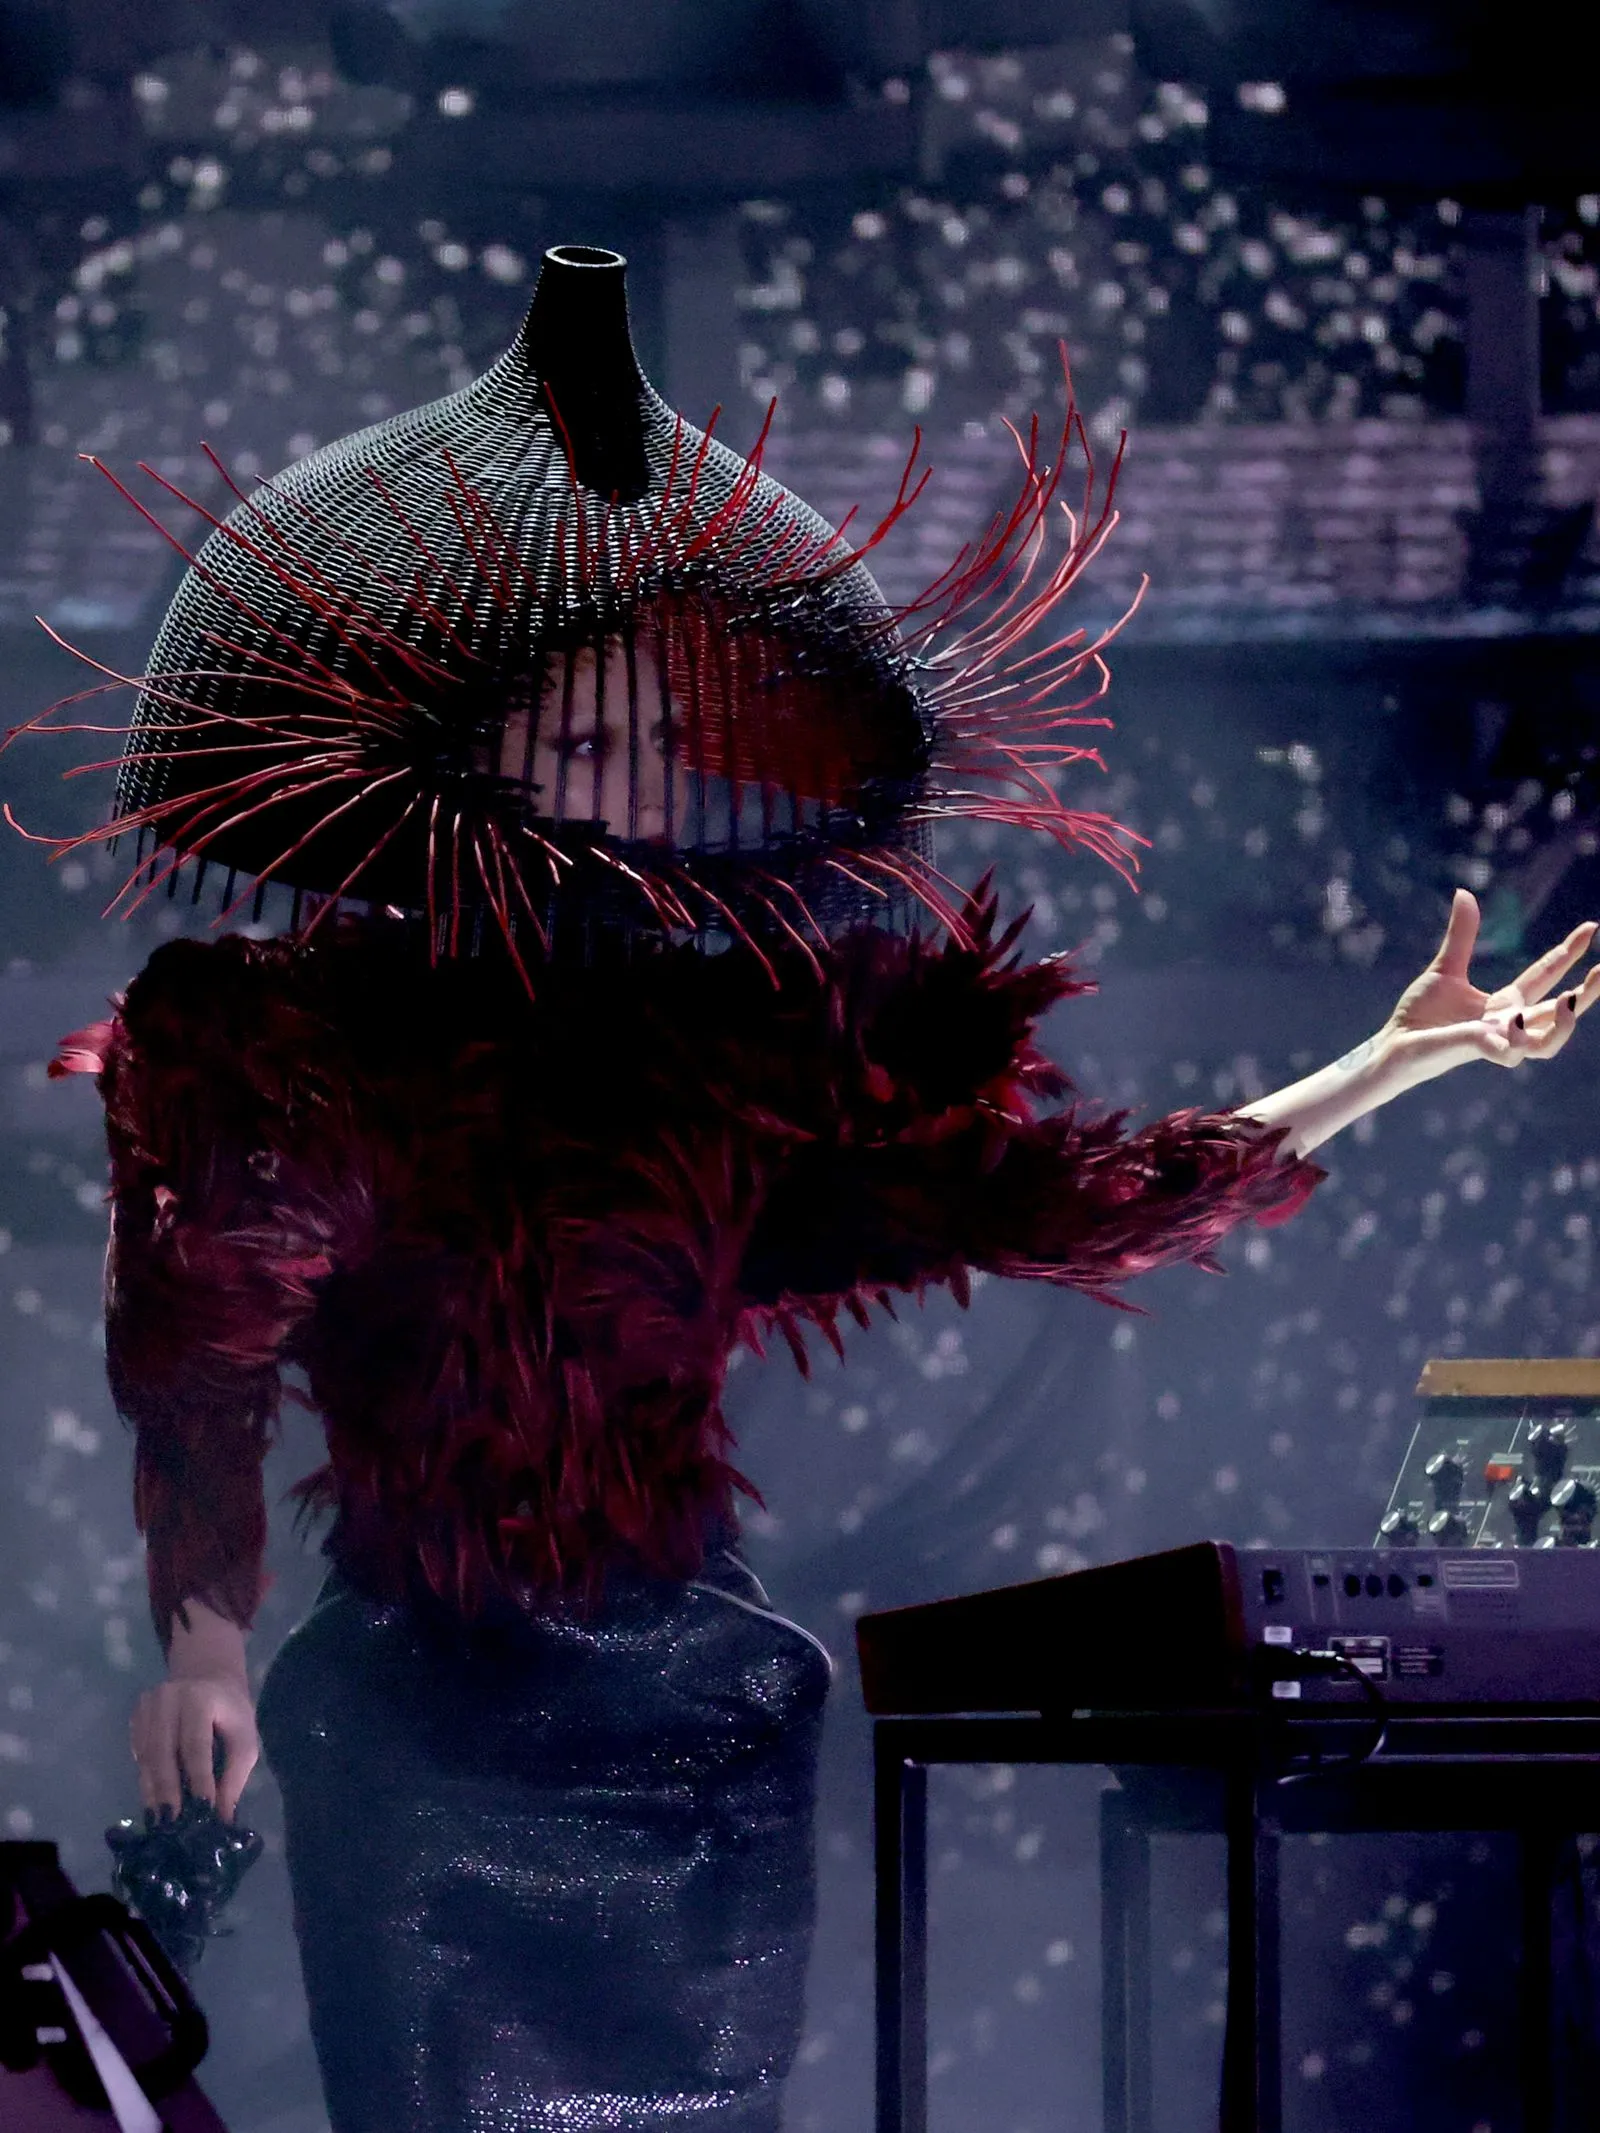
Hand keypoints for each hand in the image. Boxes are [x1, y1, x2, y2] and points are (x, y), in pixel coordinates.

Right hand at [130, 1674, 258, 1822]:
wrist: (207, 1679)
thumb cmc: (230, 1713)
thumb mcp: (244, 1739)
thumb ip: (234, 1776)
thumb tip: (222, 1818)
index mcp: (199, 1697)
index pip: (196, 1744)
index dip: (198, 1778)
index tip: (202, 1810)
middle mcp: (167, 1698)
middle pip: (162, 1751)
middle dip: (167, 1790)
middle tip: (172, 1823)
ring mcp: (146, 1707)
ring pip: (147, 1757)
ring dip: (153, 1792)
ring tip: (161, 1822)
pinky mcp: (135, 1718)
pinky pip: (138, 1756)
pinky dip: (146, 1781)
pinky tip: (154, 1804)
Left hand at [1381, 889, 1599, 1078]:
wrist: (1394, 1045)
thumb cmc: (1420, 1015)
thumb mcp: (1446, 968)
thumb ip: (1462, 936)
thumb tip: (1464, 893)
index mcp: (1504, 1003)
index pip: (1545, 977)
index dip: (1568, 954)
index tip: (1590, 928)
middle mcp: (1508, 1024)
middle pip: (1560, 1013)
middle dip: (1587, 994)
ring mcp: (1496, 1040)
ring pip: (1546, 1043)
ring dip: (1563, 1024)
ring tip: (1571, 998)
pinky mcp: (1476, 1051)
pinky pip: (1507, 1053)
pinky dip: (1514, 1040)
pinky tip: (1513, 1020)